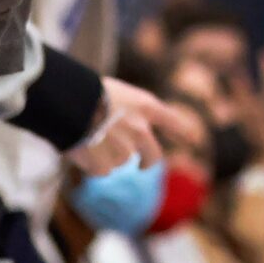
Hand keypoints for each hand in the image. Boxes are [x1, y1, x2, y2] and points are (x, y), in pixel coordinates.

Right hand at [67, 77, 203, 173]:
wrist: (68, 103)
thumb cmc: (87, 92)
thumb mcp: (117, 93)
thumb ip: (127, 113)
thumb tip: (124, 133)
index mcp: (145, 107)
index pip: (172, 120)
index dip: (184, 131)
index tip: (195, 139)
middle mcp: (141, 130)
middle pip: (153, 156)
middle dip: (148, 163)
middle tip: (142, 166)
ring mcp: (125, 149)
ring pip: (119, 161)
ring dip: (107, 156)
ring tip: (89, 139)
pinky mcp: (107, 164)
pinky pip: (102, 170)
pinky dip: (92, 165)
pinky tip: (82, 150)